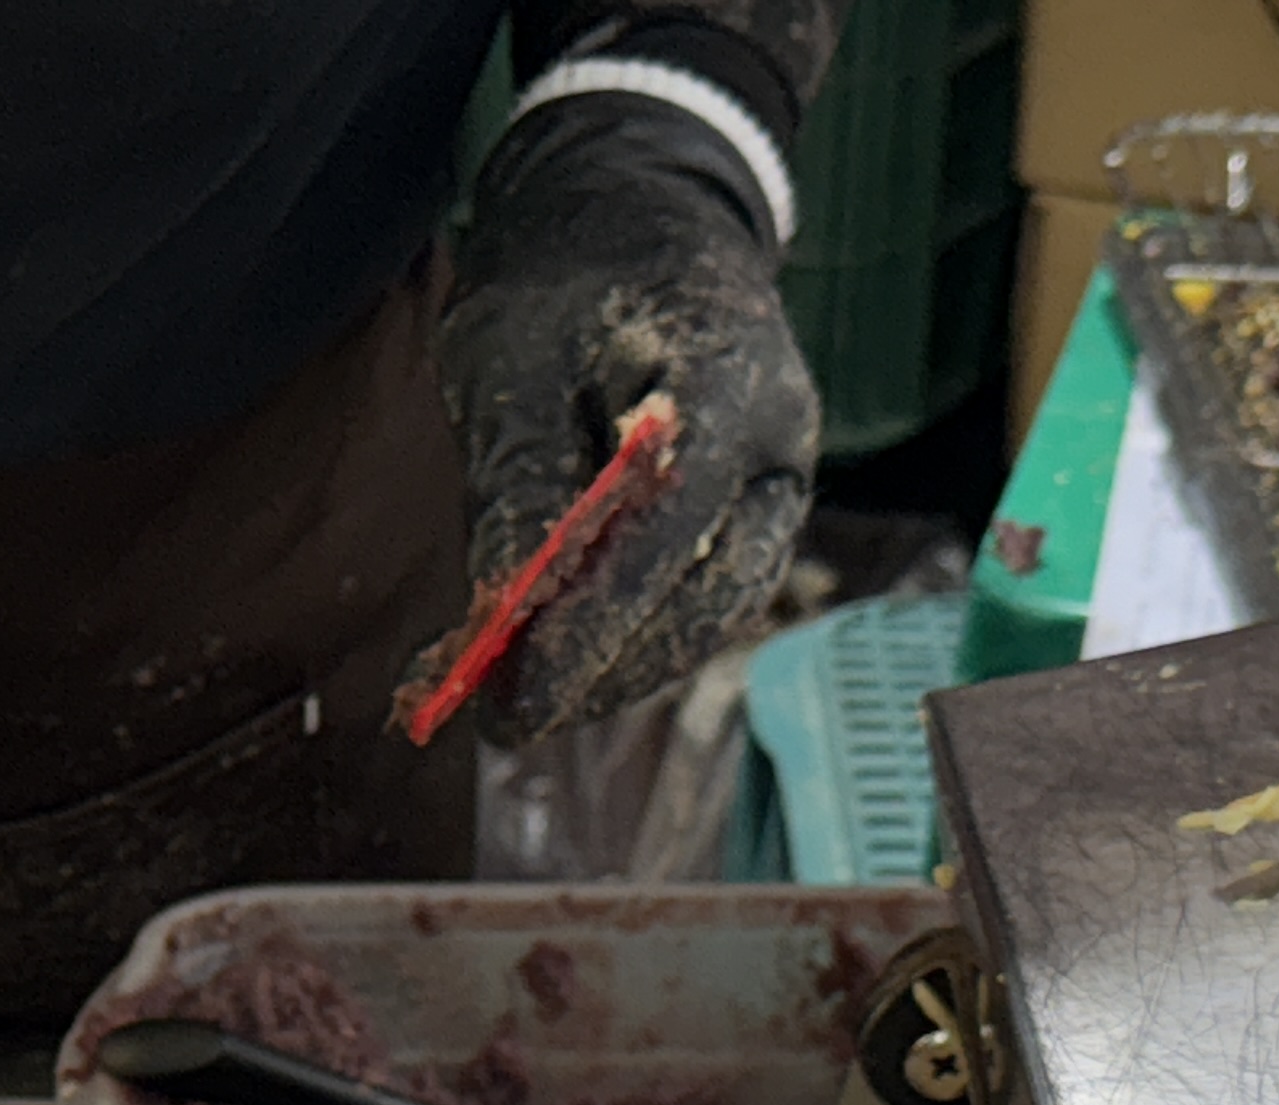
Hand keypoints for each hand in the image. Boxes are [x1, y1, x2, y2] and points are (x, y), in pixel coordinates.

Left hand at [434, 96, 817, 744]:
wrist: (637, 211)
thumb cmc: (568, 273)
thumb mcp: (515, 361)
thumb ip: (519, 484)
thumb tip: (500, 609)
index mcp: (732, 385)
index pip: (670, 534)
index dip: (594, 626)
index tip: (521, 695)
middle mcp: (778, 446)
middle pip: (707, 598)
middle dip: (607, 671)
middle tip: (508, 719)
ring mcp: (773, 483)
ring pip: (709, 613)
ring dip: (617, 670)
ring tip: (519, 705)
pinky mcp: (746, 510)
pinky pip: (698, 594)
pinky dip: (630, 636)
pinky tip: (555, 663)